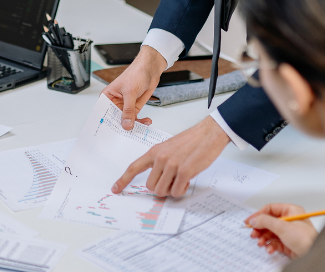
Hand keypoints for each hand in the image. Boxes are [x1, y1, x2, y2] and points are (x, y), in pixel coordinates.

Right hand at [101, 45, 166, 129]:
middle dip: (122, 127)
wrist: (150, 70)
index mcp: (107, 97)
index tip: (112, 133)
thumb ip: (128, 110)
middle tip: (128, 134)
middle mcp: (115, 103)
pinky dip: (141, 122)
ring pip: (126, 121)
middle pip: (115, 119)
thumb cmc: (136, 73)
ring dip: (134, 125)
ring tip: (140, 128)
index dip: (106, 124)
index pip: (104, 113)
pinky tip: (146, 122)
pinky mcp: (134, 107)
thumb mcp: (130, 92)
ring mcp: (125, 106)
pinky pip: (136, 119)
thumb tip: (126, 124)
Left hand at [112, 116, 229, 196]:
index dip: (123, 180)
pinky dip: (182, 190)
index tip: (115, 189)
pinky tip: (188, 181)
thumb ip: (160, 162)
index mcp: (154, 151)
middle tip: (172, 182)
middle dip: (161, 188)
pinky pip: (176, 192)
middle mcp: (160, 158)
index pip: (134, 167)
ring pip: (162, 191)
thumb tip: (157, 179)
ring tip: (181, 180)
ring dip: (172, 190)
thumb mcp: (169, 147)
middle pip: (150, 186)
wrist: (209, 133)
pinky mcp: (184, 171)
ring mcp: (171, 165)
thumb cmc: (192, 141)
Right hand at [245, 203, 318, 258]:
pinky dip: (270, 246)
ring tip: (261, 242)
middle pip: (268, 222)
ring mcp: (288, 233)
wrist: (314, 255)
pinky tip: (269, 248)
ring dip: (263, 238)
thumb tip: (254, 219)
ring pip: (270, 233)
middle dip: (260, 229)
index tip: (250, 221)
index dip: (259, 215)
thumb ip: (266, 221)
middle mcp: (289, 221)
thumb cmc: (307, 239)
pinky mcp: (288, 243)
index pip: (270, 209)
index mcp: (291, 211)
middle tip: (253, 233)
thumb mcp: (283, 227)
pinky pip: (274, 242)